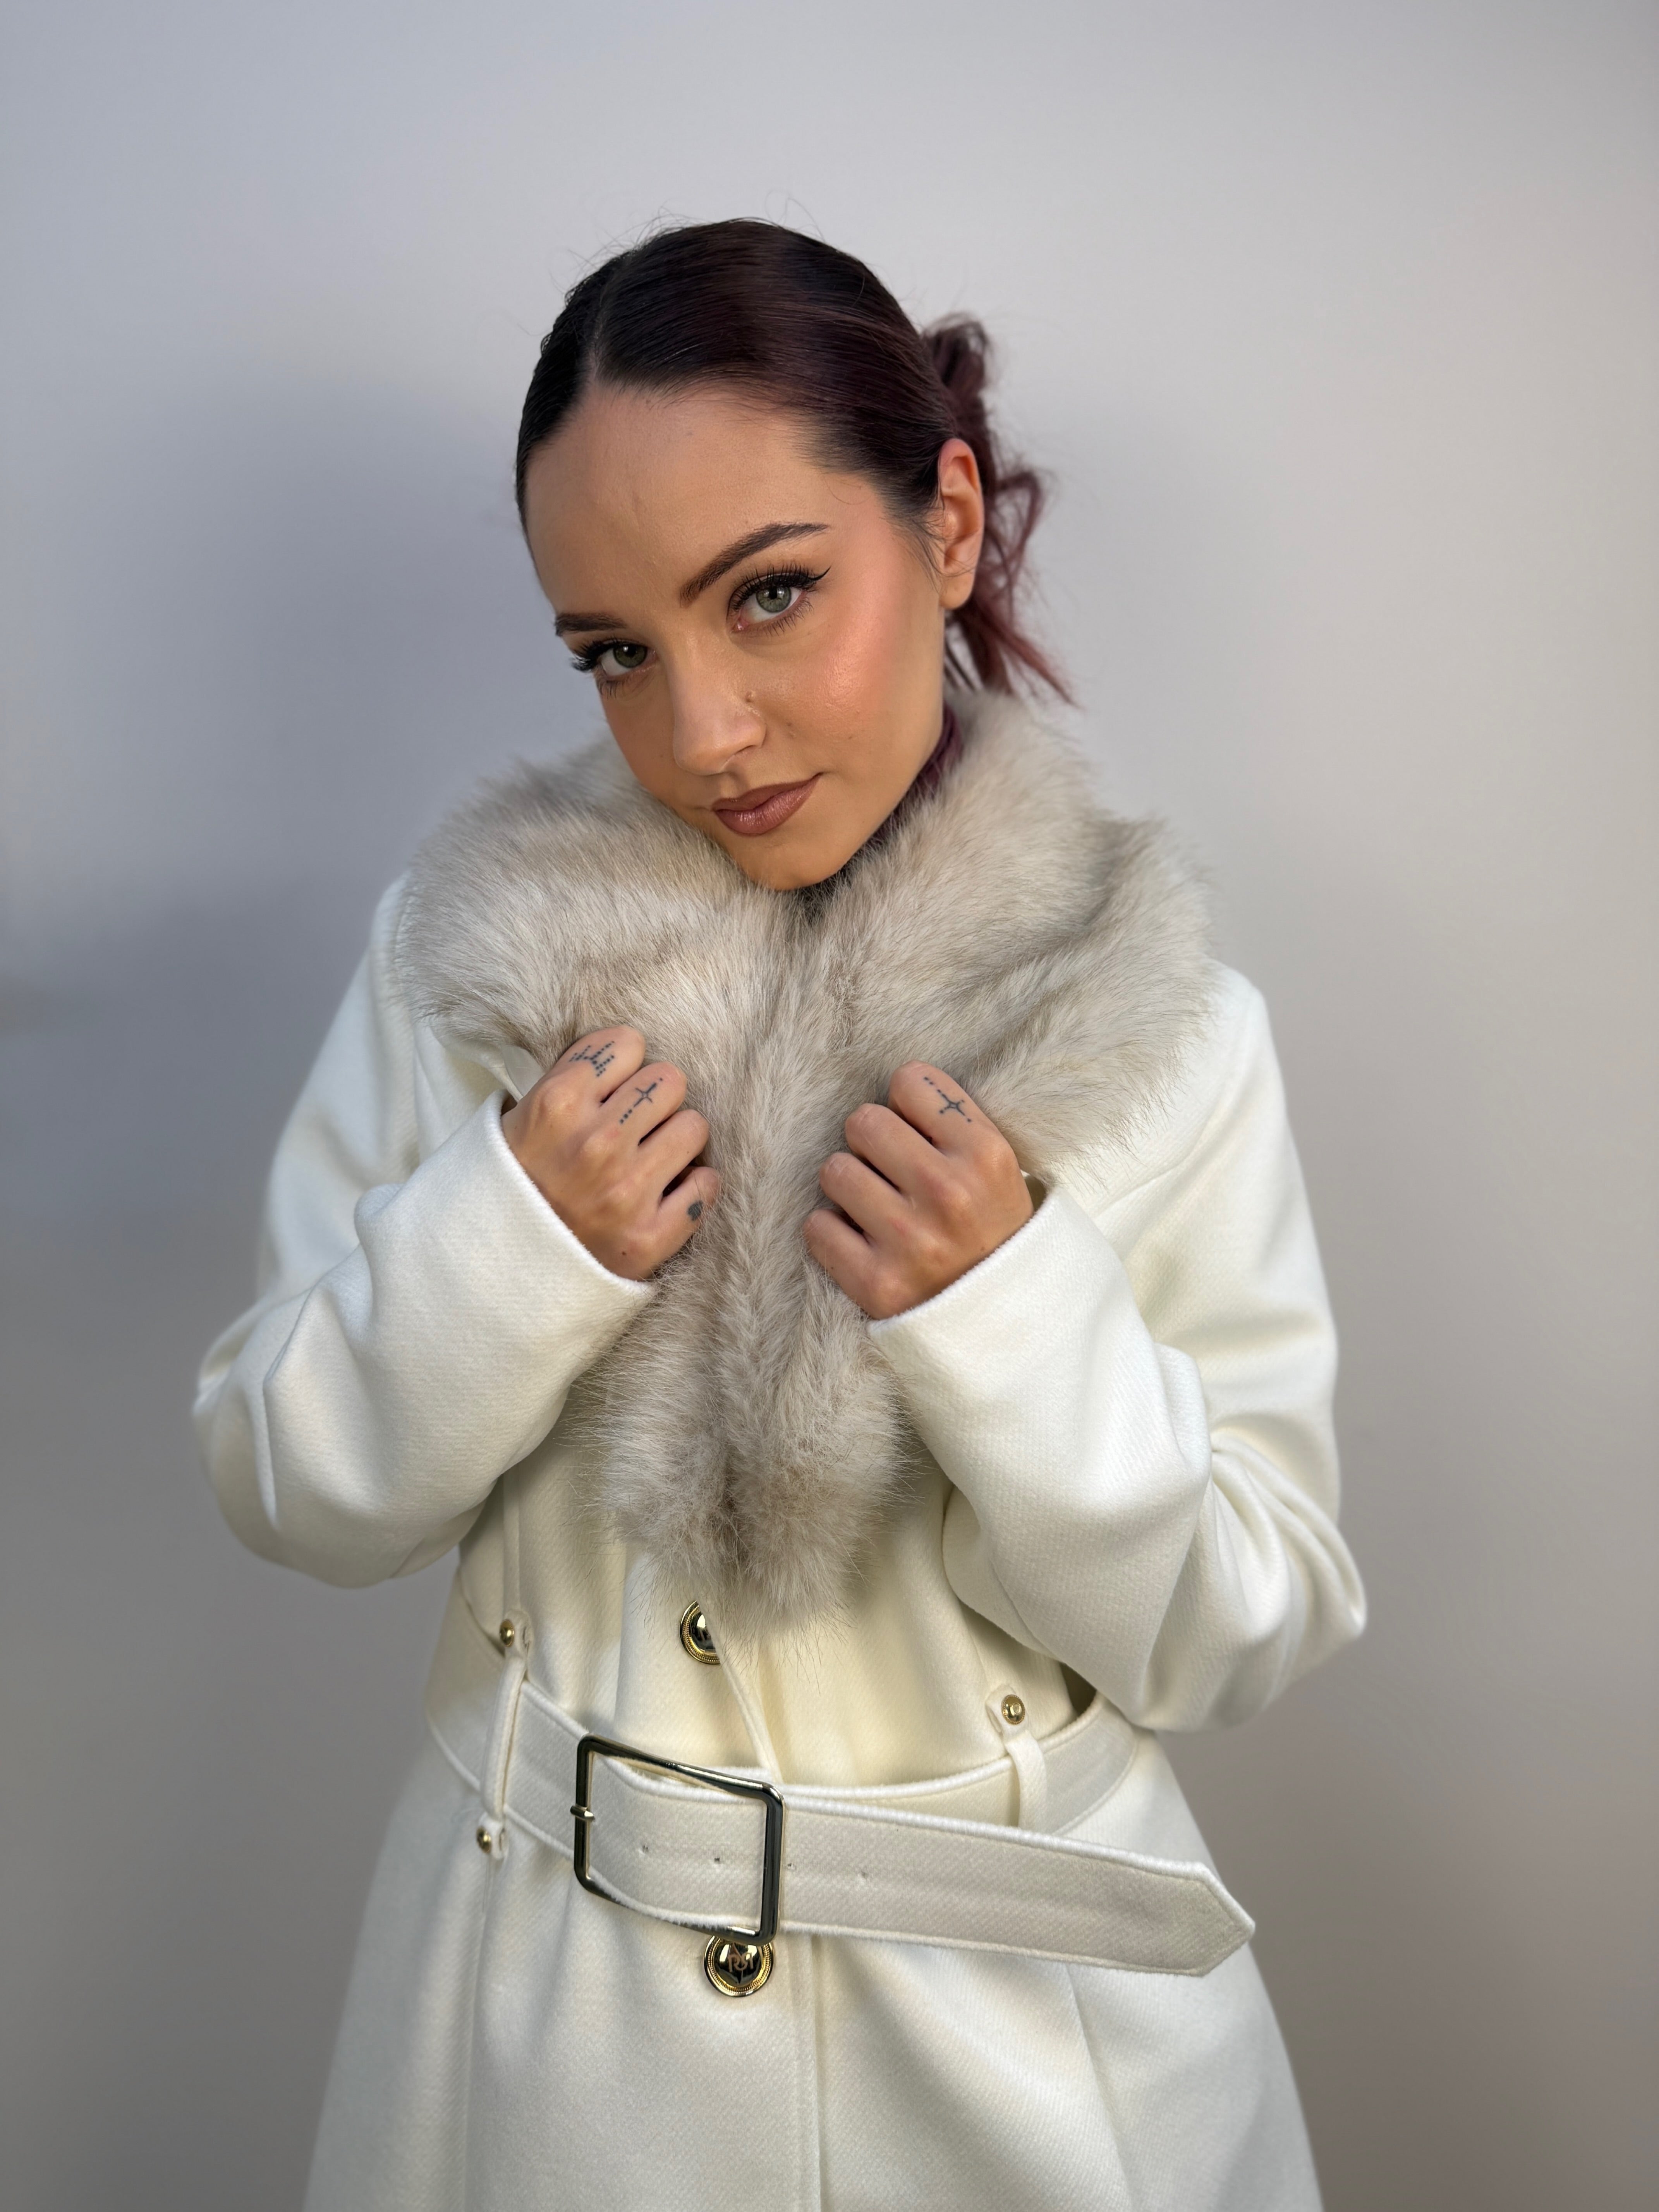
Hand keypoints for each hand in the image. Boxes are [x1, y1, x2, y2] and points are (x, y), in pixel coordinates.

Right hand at [502, 1026, 718, 1280]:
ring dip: (676, 1139)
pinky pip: (705, 1186)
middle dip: (654, 1100)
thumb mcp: (519, 1118)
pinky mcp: (648, 1237)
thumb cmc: (511, 1186)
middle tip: (636, 1124)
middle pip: (668, 1080)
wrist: (494, 1269)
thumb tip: (627, 1053)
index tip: (612, 1089)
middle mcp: (596, 1142)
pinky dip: (694, 1187)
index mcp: (558, 1103)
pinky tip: (668, 1192)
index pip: (627, 1044)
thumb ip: (569, 1080)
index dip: (621, 1066)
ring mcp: (625, 1191)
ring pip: (693, 1127)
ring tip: (650, 1157)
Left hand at [805, 1063, 1032, 1319]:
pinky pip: (817, 1227)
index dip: (906, 1104)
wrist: (1004, 1322)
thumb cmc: (991, 1232)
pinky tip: (861, 1242)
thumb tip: (889, 1088)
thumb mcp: (996, 1169)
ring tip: (876, 1207)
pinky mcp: (876, 1283)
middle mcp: (948, 1193)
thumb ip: (951, 1123)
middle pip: (863, 1121)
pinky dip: (832, 1232)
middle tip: (889, 1171)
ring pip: (834, 1171)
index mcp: (985, 1155)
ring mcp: (910, 1240)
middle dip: (870, 1143)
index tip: (916, 1131)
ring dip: (848, 1186)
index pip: (910, 1080)